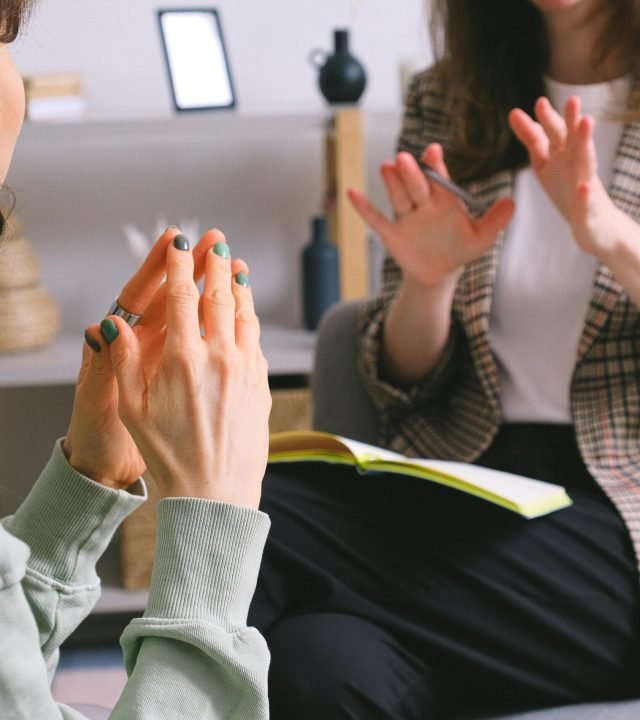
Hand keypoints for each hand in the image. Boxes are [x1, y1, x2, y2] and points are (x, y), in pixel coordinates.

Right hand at [62, 228, 247, 489]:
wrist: (216, 493)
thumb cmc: (169, 456)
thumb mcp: (133, 411)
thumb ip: (124, 362)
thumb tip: (112, 323)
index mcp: (183, 360)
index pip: (182, 298)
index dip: (180, 265)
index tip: (180, 242)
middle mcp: (220, 358)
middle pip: (220, 298)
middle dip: (216, 266)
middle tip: (217, 244)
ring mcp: (246, 371)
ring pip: (246, 316)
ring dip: (240, 289)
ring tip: (237, 269)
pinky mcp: (262, 386)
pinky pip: (257, 342)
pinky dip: (251, 321)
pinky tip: (248, 316)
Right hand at [347, 145, 513, 287]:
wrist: (440, 272)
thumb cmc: (460, 249)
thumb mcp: (481, 237)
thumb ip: (494, 220)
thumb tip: (512, 203)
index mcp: (444, 199)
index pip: (439, 178)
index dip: (435, 165)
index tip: (433, 151)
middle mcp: (423, 203)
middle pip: (416, 185)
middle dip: (411, 173)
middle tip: (406, 159)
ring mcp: (406, 217)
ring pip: (398, 197)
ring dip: (391, 183)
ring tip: (386, 167)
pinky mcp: (392, 234)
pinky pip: (376, 219)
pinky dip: (364, 208)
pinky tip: (352, 193)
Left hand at [508, 96, 620, 256]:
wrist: (595, 225)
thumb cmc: (569, 189)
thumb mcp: (546, 162)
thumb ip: (533, 139)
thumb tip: (514, 112)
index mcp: (562, 155)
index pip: (552, 134)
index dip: (546, 120)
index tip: (539, 103)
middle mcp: (575, 164)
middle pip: (572, 141)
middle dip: (571, 121)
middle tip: (572, 100)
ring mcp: (584, 185)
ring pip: (586, 162)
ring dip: (586, 144)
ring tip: (587, 124)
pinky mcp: (588, 209)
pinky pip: (586, 202)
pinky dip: (585, 195)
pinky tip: (584, 189)